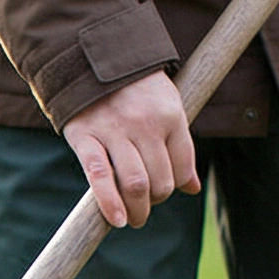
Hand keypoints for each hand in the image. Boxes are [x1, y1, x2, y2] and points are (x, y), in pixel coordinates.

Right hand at [63, 71, 199, 227]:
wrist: (91, 57)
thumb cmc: (134, 88)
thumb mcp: (166, 106)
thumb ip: (179, 146)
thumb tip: (192, 188)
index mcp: (170, 115)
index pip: (182, 166)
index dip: (176, 186)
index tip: (164, 192)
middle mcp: (145, 124)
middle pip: (160, 180)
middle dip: (155, 201)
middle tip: (145, 207)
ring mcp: (114, 131)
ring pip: (135, 184)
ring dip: (137, 211)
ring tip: (132, 219)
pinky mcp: (85, 137)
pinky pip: (99, 177)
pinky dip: (109, 203)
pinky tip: (115, 220)